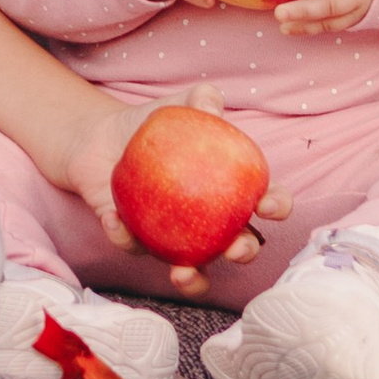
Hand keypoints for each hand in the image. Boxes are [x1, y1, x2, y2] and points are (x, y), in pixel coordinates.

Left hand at [62, 83, 293, 294]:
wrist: (101, 139)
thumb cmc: (154, 126)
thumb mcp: (179, 106)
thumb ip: (201, 100)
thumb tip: (213, 107)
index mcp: (230, 191)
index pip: (266, 202)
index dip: (276, 207)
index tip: (267, 205)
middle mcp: (209, 223)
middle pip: (238, 246)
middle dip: (244, 253)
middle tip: (235, 247)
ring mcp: (175, 238)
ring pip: (192, 269)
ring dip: (193, 279)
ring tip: (182, 272)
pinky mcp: (136, 241)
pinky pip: (132, 246)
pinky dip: (125, 237)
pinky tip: (115, 219)